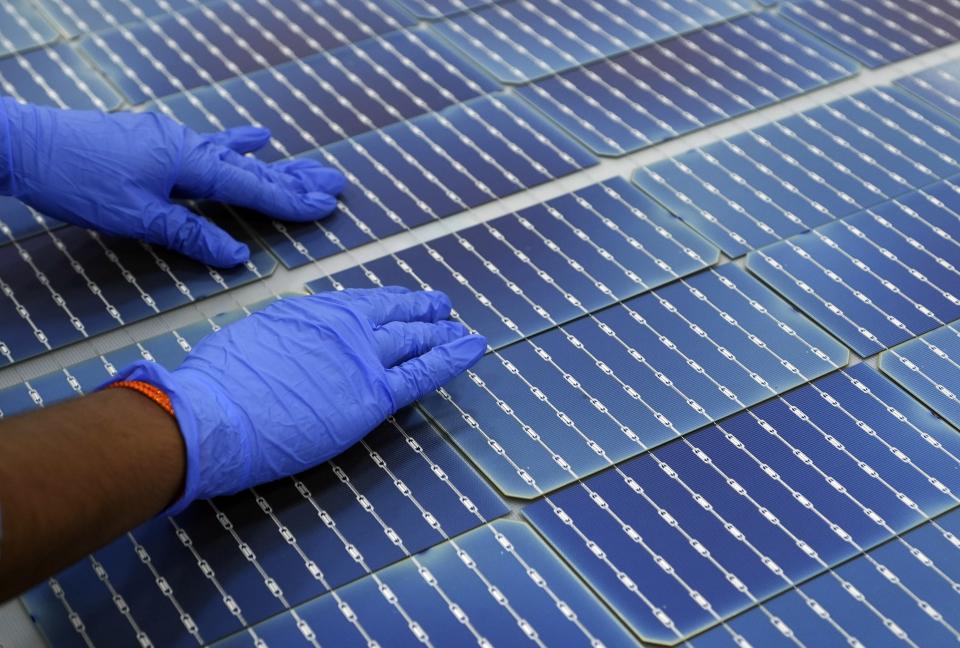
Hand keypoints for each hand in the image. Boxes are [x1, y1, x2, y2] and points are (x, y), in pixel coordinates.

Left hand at [0, 98, 343, 266]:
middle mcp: (188, 145)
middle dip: (296, 179)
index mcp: (188, 162)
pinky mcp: (158, 141)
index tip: (326, 206)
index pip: (251, 186)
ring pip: (236, 156)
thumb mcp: (136, 216)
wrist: (27, 144)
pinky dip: (238, 146)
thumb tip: (238, 254)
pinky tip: (256, 137)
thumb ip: (190, 233)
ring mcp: (173, 139)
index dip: (290, 200)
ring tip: (310, 166)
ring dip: (274, 165)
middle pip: (253, 166)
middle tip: (336, 184)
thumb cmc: (78, 180)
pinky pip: (212, 144)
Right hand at [108, 288, 486, 512]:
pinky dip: (453, 358)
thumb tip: (291, 349)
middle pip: (393, 316)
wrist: (213, 414)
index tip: (402, 301)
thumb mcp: (251, 341)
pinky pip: (423, 373)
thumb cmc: (216, 386)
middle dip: (421, 312)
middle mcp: (342, 327)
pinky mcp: (372, 395)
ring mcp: (361, 358)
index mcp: (311, 313)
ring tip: (460, 329)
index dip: (388, 304)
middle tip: (441, 307)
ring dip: (441, 333)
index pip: (361, 305)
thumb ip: (284, 341)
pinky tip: (473, 348)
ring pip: (414, 340)